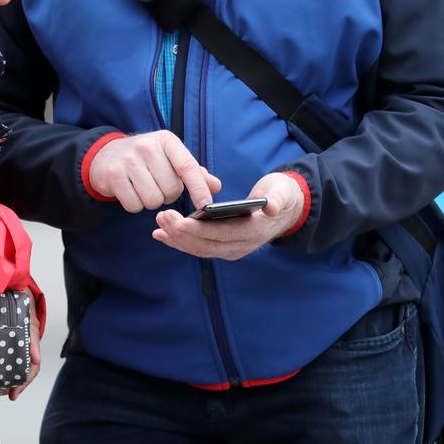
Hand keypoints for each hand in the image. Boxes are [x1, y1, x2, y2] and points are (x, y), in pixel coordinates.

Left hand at [0, 310, 41, 401]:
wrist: (13, 295)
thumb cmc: (24, 311)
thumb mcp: (30, 326)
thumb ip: (33, 342)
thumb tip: (36, 360)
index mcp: (31, 347)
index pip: (31, 370)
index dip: (23, 383)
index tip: (13, 394)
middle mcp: (22, 349)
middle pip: (19, 372)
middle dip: (11, 386)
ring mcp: (12, 347)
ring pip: (11, 368)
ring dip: (4, 381)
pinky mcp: (1, 343)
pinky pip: (2, 359)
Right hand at [88, 131, 220, 212]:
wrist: (106, 155)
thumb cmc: (147, 160)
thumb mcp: (170, 158)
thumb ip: (194, 172)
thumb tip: (215, 186)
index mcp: (167, 140)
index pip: (188, 167)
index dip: (199, 188)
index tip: (206, 206)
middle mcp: (147, 147)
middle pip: (171, 190)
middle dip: (168, 195)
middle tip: (158, 185)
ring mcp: (128, 160)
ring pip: (153, 200)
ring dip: (151, 202)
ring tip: (145, 188)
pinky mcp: (113, 175)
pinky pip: (134, 205)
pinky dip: (135, 205)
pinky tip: (131, 192)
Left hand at [150, 171, 305, 260]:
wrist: (285, 211)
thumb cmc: (279, 196)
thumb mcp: (281, 193)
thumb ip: (277, 199)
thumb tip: (272, 207)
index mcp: (254, 232)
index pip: (222, 234)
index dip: (199, 230)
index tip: (178, 222)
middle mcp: (242, 246)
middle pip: (206, 245)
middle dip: (181, 234)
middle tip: (162, 218)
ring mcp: (232, 250)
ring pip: (200, 249)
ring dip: (177, 239)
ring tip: (158, 226)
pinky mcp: (223, 248)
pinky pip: (199, 248)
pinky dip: (180, 242)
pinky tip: (162, 235)